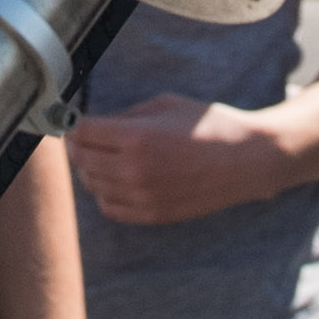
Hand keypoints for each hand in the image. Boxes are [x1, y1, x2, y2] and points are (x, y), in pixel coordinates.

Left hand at [59, 96, 297, 230]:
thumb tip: (94, 123)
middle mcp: (135, 171)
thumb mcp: (165, 104)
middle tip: (83, 137)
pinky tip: (116, 180)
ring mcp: (143, 197)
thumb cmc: (209, 126)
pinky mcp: (154, 215)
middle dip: (77, 146)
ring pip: (93, 186)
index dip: (72, 125)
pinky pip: (111, 208)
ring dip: (90, 170)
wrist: (247, 160)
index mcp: (137, 138)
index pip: (82, 134)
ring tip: (102, 157)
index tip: (71, 121)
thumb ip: (126, 115)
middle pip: (82, 161)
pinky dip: (105, 194)